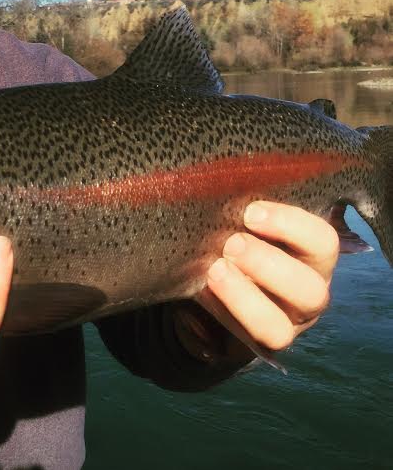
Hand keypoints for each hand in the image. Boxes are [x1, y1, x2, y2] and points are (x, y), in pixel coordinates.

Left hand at [205, 200, 339, 352]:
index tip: (250, 213)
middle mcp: (307, 290)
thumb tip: (216, 180)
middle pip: (310, 289)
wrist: (213, 277)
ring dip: (244, 297)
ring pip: (279, 326)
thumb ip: (239, 207)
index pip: (322, 240)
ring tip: (215, 270)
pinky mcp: (258, 343)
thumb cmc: (233, 232)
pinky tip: (202, 291)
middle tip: (231, 244)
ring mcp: (285, 323)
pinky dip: (225, 314)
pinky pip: (248, 341)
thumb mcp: (241, 218)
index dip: (290, 226)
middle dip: (267, 265)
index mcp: (309, 253)